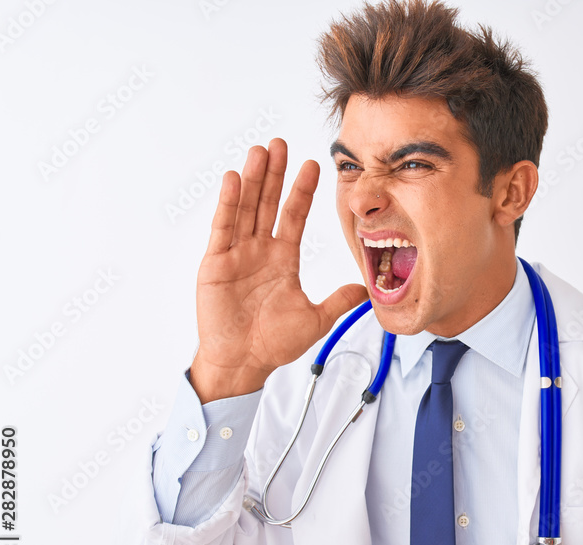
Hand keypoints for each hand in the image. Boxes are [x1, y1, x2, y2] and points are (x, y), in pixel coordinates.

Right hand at [189, 138, 366, 402]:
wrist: (244, 362)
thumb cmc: (273, 343)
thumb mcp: (316, 319)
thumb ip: (339, 301)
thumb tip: (366, 290)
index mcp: (283, 259)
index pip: (294, 216)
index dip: (302, 190)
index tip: (313, 164)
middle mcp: (259, 250)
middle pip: (268, 203)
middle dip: (275, 173)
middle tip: (281, 143)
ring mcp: (237, 254)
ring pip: (246, 208)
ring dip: (253, 180)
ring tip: (260, 151)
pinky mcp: (216, 263)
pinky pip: (223, 228)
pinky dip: (228, 204)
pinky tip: (234, 179)